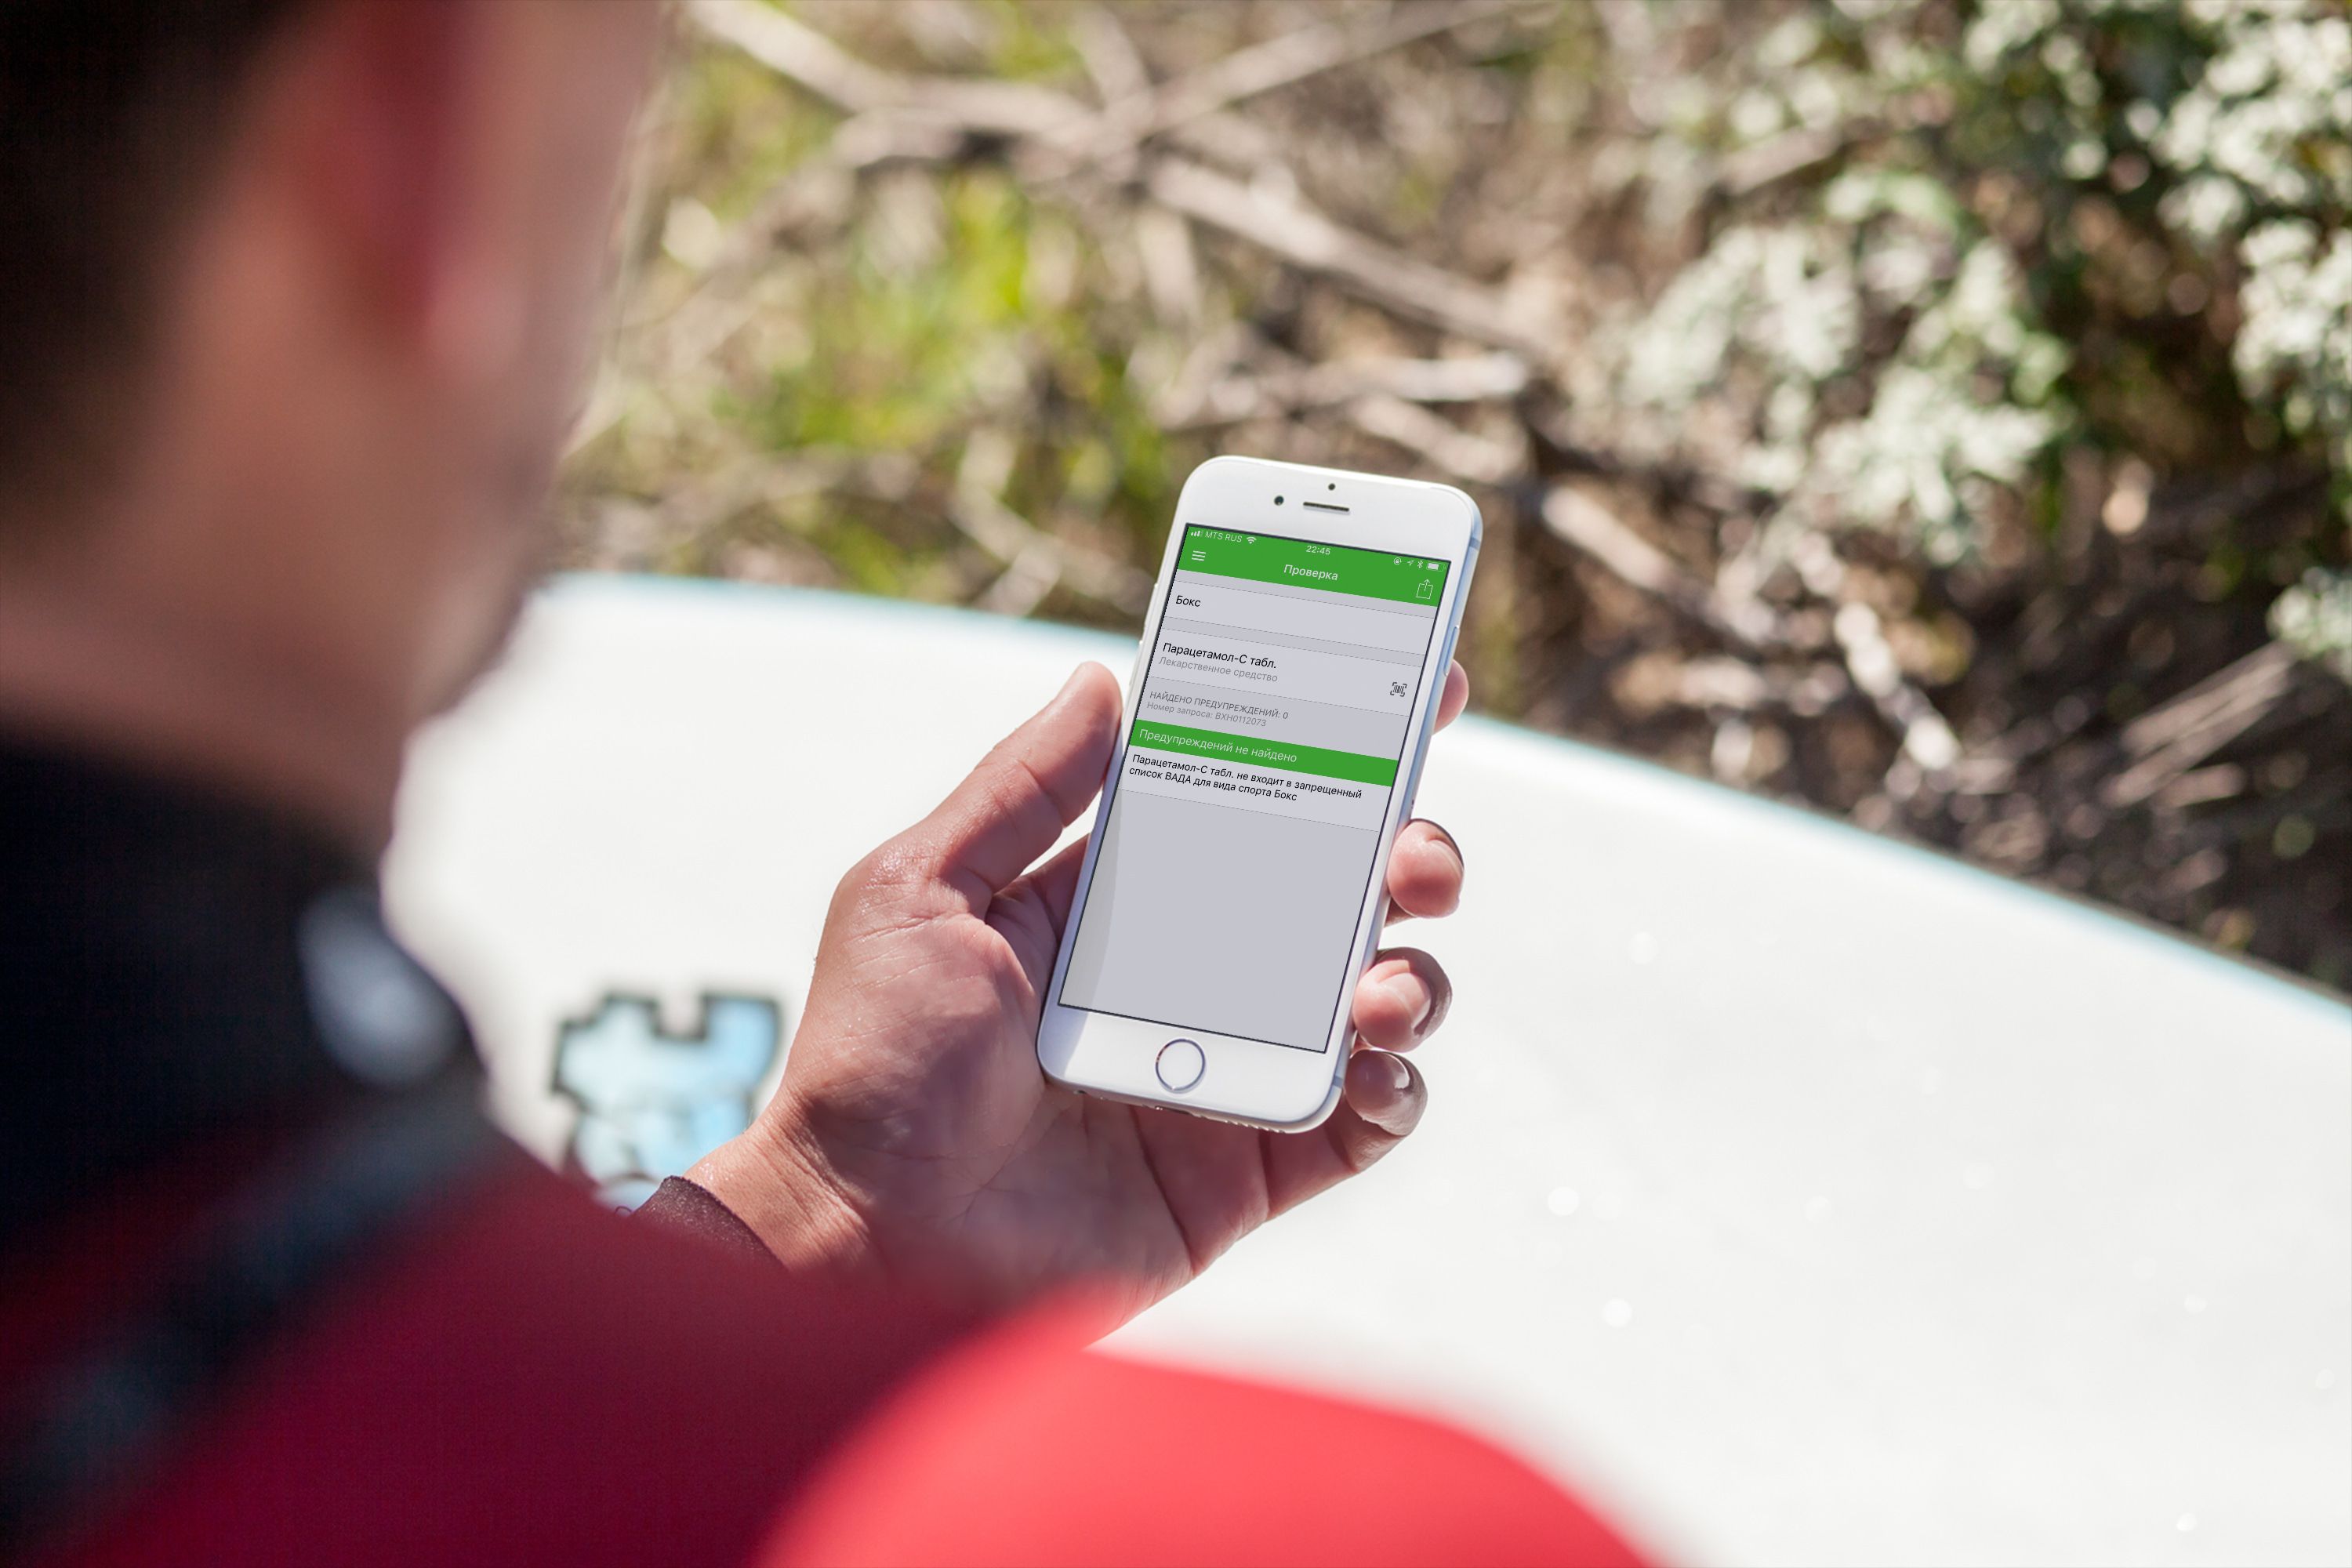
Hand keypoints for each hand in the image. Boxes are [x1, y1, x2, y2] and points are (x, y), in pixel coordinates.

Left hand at [691, 660, 1470, 1324]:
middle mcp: (1182, 977)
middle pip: (1336, 894)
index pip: (1245, 803)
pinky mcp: (1246, 1170)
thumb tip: (1100, 681)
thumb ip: (1021, 790)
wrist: (867, 1241)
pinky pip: (1360, 1122)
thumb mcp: (921, 894)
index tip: (1410, 696)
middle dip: (1405, 858)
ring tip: (1378, 990)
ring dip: (1409, 976)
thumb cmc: (873, 1067)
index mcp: (1112, 902)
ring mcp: (1221, 1071)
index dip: (1331, 752)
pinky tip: (1371, 1069)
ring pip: (1370, 999)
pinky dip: (1394, 1089)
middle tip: (1415, 859)